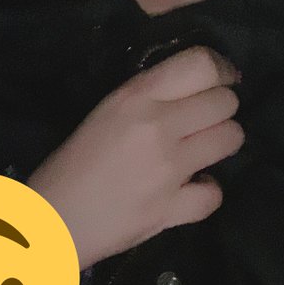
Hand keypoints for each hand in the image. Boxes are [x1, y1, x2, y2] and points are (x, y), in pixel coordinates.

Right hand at [28, 45, 243, 268]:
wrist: (52, 218)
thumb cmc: (73, 160)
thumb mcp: (107, 109)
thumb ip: (151, 94)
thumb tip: (197, 87)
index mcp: (136, 96)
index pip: (201, 65)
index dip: (222, 69)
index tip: (224, 78)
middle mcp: (157, 126)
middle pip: (225, 102)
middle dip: (221, 107)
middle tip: (204, 118)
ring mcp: (168, 170)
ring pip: (231, 139)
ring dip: (221, 142)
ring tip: (201, 149)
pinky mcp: (171, 209)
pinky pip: (216, 193)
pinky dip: (207, 191)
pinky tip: (190, 187)